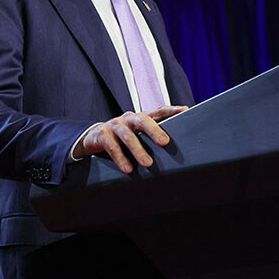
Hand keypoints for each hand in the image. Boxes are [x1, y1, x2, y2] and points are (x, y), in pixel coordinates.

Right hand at [73, 105, 187, 172]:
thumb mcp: (136, 134)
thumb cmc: (122, 138)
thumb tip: (174, 149)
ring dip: (138, 150)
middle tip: (164, 142)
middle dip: (154, 131)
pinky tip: (128, 169)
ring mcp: (115, 125)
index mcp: (140, 118)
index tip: (185, 110)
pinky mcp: (102, 135)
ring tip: (148, 163)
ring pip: (128, 136)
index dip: (171, 110)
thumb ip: (151, 137)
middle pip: (142, 121)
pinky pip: (112, 147)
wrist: (94, 137)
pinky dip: (121, 159)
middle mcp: (128, 119)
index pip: (157, 111)